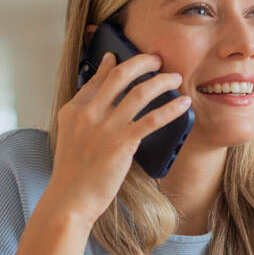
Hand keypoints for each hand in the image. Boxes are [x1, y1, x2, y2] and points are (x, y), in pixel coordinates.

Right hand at [44, 52, 191, 226]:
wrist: (70, 199)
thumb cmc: (73, 173)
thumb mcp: (71, 137)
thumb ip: (84, 116)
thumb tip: (102, 101)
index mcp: (74, 110)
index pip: (97, 78)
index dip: (113, 64)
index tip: (122, 54)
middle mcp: (89, 113)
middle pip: (120, 75)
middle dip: (143, 62)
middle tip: (157, 59)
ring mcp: (105, 127)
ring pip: (139, 92)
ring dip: (161, 81)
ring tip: (174, 78)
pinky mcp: (122, 143)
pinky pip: (152, 119)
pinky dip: (170, 108)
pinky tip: (182, 104)